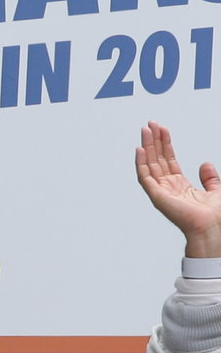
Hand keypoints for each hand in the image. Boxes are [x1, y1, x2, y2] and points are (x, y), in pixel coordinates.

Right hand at [136, 121, 220, 257]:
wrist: (211, 228)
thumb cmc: (214, 216)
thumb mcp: (216, 190)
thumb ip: (210, 178)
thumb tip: (205, 163)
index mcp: (179, 186)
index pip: (168, 160)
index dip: (166, 144)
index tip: (163, 129)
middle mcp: (167, 187)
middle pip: (158, 158)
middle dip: (154, 141)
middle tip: (151, 124)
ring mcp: (160, 191)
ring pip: (150, 163)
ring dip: (147, 146)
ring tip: (146, 130)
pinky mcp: (156, 195)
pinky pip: (145, 176)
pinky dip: (141, 162)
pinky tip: (140, 149)